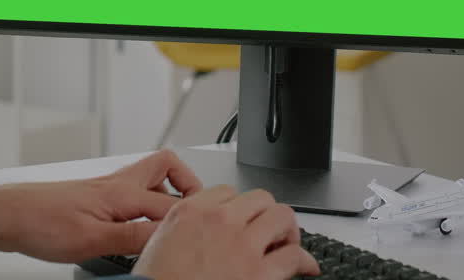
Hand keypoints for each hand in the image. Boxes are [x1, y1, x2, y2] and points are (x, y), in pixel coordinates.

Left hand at [0, 149, 202, 262]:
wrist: (10, 216)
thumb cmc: (42, 223)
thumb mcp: (92, 240)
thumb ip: (132, 238)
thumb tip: (166, 239)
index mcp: (122, 192)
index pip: (172, 202)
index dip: (192, 218)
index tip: (202, 234)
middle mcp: (118, 185)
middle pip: (167, 168)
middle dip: (188, 186)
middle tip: (196, 212)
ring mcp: (108, 190)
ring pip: (149, 179)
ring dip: (166, 193)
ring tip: (173, 220)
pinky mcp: (97, 199)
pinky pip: (133, 194)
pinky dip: (145, 205)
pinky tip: (139, 228)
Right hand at [131, 186, 319, 279]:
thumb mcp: (159, 243)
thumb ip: (184, 229)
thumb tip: (201, 235)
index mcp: (190, 211)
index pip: (226, 192)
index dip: (237, 208)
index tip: (242, 220)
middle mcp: (218, 220)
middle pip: (259, 198)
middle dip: (265, 213)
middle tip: (268, 230)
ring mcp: (241, 244)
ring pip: (281, 217)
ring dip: (287, 230)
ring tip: (286, 243)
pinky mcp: (258, 273)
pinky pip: (293, 255)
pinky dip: (304, 260)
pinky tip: (305, 267)